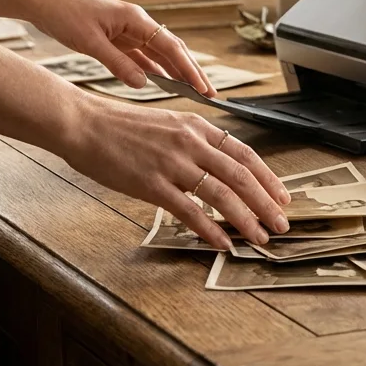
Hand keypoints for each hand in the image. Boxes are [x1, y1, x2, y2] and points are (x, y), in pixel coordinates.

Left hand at [33, 0, 216, 96]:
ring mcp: (129, 31)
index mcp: (136, 19)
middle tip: (209, 93)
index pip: (170, 46)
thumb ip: (118, 63)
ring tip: (193, 92)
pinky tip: (164, 84)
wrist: (44, 2)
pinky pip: (143, 57)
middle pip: (173, 50)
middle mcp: (138, 24)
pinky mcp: (118, 39)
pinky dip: (155, 70)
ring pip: (160, 55)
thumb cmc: (65, 15)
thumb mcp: (91, 42)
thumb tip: (143, 84)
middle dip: (192, 72)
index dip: (189, 68)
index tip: (202, 88)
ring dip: (176, 73)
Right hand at [61, 92, 292, 246]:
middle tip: (281, 223)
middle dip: (266, 203)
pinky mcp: (152, 184)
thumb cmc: (120, 126)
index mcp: (197, 126)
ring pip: (222, 194)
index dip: (268, 178)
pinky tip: (222, 243)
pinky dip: (210, 229)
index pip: (245, 154)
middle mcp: (191, 142)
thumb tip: (218, 164)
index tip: (282, 196)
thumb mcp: (167, 123)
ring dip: (246, 219)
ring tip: (259, 237)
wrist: (83, 123)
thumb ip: (194, 141)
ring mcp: (173, 163)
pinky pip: (190, 211)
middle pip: (241, 176)